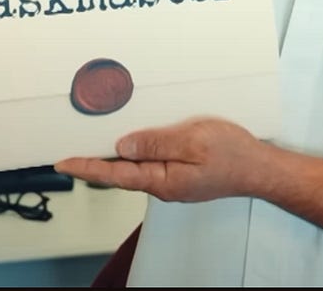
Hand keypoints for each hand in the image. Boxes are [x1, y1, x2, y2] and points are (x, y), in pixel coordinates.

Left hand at [54, 118, 276, 202]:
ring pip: (136, 167)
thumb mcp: (194, 141)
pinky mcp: (181, 173)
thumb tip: (123, 146)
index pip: (115, 174)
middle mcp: (163, 184)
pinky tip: (133, 140)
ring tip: (94, 139)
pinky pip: (151, 162)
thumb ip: (157, 144)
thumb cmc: (233, 154)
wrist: (260, 168)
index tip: (62, 162)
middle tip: (70, 147)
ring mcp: (172, 180)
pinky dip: (137, 151)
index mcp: (162, 180)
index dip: (87, 167)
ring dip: (115, 155)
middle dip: (95, 160)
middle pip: (121, 172)